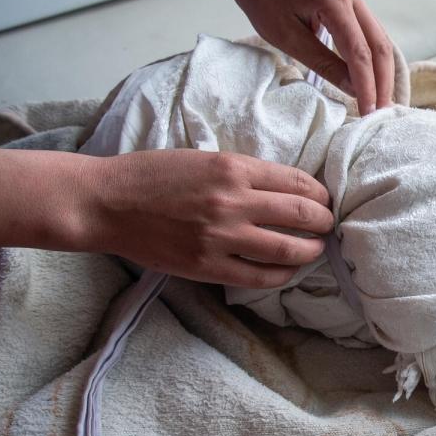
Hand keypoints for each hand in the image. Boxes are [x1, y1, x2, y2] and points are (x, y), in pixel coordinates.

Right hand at [86, 149, 333, 287]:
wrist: (107, 203)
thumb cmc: (151, 176)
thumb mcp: (204, 159)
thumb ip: (242, 173)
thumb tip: (283, 189)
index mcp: (233, 168)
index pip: (297, 182)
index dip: (319, 193)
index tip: (324, 199)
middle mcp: (233, 201)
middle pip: (301, 214)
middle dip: (323, 221)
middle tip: (328, 224)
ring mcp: (221, 236)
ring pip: (287, 248)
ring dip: (310, 250)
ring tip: (315, 248)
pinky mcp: (207, 265)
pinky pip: (259, 276)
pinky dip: (282, 274)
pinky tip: (287, 270)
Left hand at [229, 0, 395, 113]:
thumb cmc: (264, 2)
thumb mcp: (288, 39)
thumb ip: (324, 64)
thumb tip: (353, 89)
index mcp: (334, 1)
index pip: (359, 52)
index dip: (366, 85)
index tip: (367, 112)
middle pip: (379, 46)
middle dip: (383, 82)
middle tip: (381, 112)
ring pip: (380, 41)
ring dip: (382, 73)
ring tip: (380, 101)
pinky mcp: (352, 3)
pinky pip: (371, 35)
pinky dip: (374, 60)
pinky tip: (373, 80)